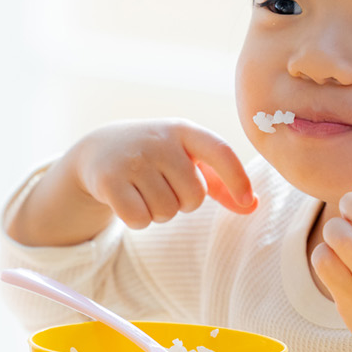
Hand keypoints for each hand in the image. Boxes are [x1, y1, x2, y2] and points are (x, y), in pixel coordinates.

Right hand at [7, 119, 255, 246]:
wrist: (99, 149)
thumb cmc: (157, 158)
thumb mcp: (187, 159)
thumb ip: (221, 183)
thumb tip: (252, 205)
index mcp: (184, 131)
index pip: (220, 152)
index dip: (237, 179)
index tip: (246, 200)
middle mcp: (160, 141)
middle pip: (193, 197)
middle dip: (183, 203)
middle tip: (164, 188)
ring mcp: (133, 159)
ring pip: (166, 212)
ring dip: (159, 212)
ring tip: (144, 191)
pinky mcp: (109, 180)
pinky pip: (140, 220)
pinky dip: (138, 221)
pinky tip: (129, 202)